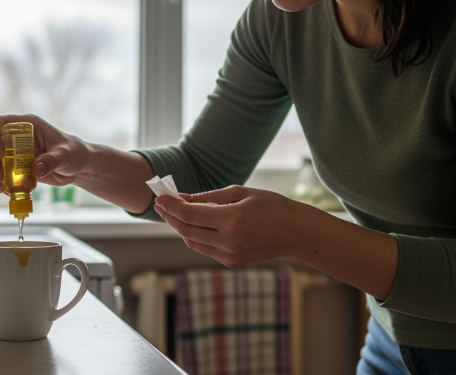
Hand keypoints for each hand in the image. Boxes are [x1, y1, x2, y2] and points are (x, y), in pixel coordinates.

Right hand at [0, 114, 89, 193]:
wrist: (77, 167)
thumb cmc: (74, 153)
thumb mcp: (66, 155)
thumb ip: (53, 160)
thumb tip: (36, 168)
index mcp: (28, 125)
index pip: (0, 123)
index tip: (0, 153)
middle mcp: (18, 135)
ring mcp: (15, 151)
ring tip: (1, 188)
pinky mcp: (17, 165)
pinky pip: (2, 172)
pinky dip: (1, 182)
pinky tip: (7, 191)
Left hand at [154, 185, 308, 267]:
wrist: (295, 233)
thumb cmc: (271, 206)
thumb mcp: (241, 192)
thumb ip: (209, 197)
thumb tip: (183, 197)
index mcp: (231, 220)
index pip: (189, 215)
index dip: (171, 206)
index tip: (160, 197)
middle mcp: (228, 241)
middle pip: (186, 230)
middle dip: (170, 216)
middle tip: (160, 204)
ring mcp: (229, 255)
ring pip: (192, 242)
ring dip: (180, 228)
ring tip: (172, 213)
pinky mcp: (231, 262)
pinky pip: (204, 249)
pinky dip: (193, 237)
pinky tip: (190, 225)